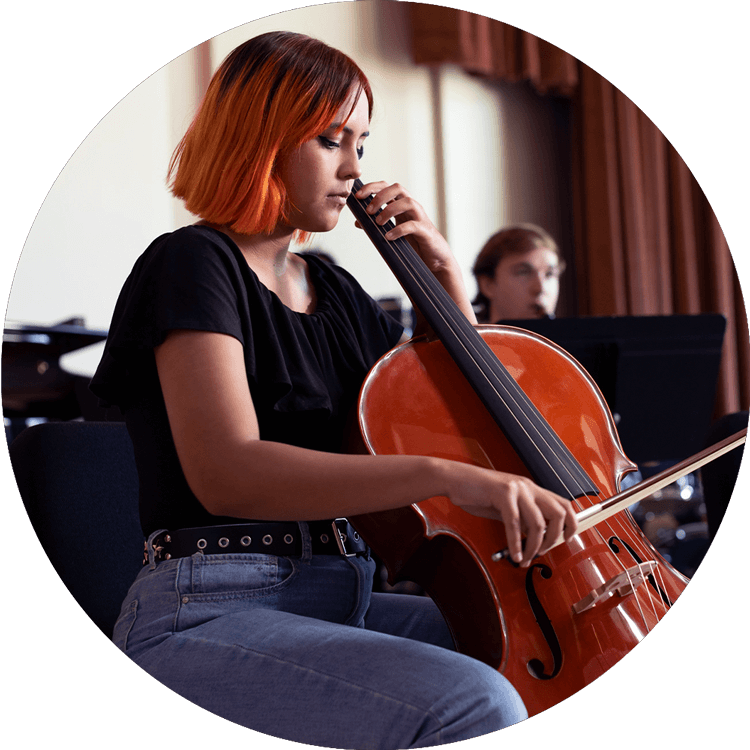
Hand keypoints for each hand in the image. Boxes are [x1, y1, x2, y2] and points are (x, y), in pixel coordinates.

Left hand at [354, 181, 453, 274]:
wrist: (434, 259)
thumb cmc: (413, 243)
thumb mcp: (392, 231)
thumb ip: (376, 225)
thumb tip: (358, 221)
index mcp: (401, 205)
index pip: (386, 187)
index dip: (372, 188)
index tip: (358, 196)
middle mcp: (411, 207)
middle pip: (397, 188)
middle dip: (380, 196)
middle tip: (369, 211)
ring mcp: (420, 217)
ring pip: (407, 202)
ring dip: (389, 210)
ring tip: (378, 223)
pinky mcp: (425, 231)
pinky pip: (413, 225)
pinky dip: (399, 229)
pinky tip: (389, 237)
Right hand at [445, 463, 578, 566]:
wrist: (453, 479)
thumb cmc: (476, 492)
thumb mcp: (505, 505)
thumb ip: (522, 518)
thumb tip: (534, 539)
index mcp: (531, 488)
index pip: (564, 504)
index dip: (571, 524)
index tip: (566, 540)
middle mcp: (528, 486)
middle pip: (558, 513)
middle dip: (553, 539)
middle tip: (541, 552)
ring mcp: (516, 488)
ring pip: (537, 523)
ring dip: (533, 547)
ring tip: (525, 558)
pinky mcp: (502, 493)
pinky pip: (514, 523)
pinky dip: (516, 543)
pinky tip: (514, 554)